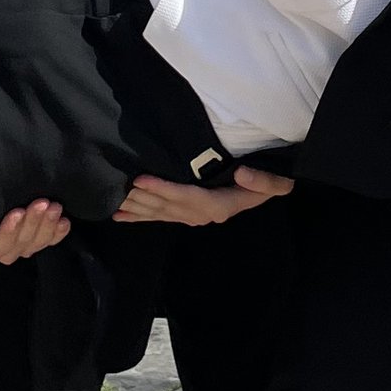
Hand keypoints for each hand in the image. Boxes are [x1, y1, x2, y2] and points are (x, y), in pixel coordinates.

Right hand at [0, 200, 72, 267]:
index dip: (6, 233)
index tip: (16, 213)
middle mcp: (1, 250)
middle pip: (18, 245)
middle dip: (31, 223)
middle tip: (41, 203)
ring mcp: (21, 245)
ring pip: (35, 243)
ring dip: (46, 225)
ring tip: (54, 206)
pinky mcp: (38, 238)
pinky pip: (50, 240)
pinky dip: (57, 231)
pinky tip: (63, 221)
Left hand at [110, 164, 294, 227]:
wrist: (267, 188)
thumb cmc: (269, 180)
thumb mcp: (276, 180)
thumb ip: (263, 180)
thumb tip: (242, 173)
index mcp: (221, 204)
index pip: (189, 198)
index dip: (164, 190)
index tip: (142, 180)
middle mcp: (205, 214)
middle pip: (169, 208)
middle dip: (142, 200)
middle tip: (117, 189)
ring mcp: (195, 217)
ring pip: (162, 213)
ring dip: (138, 208)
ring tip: (114, 202)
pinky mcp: (188, 214)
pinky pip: (162, 217)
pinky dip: (141, 216)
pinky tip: (121, 216)